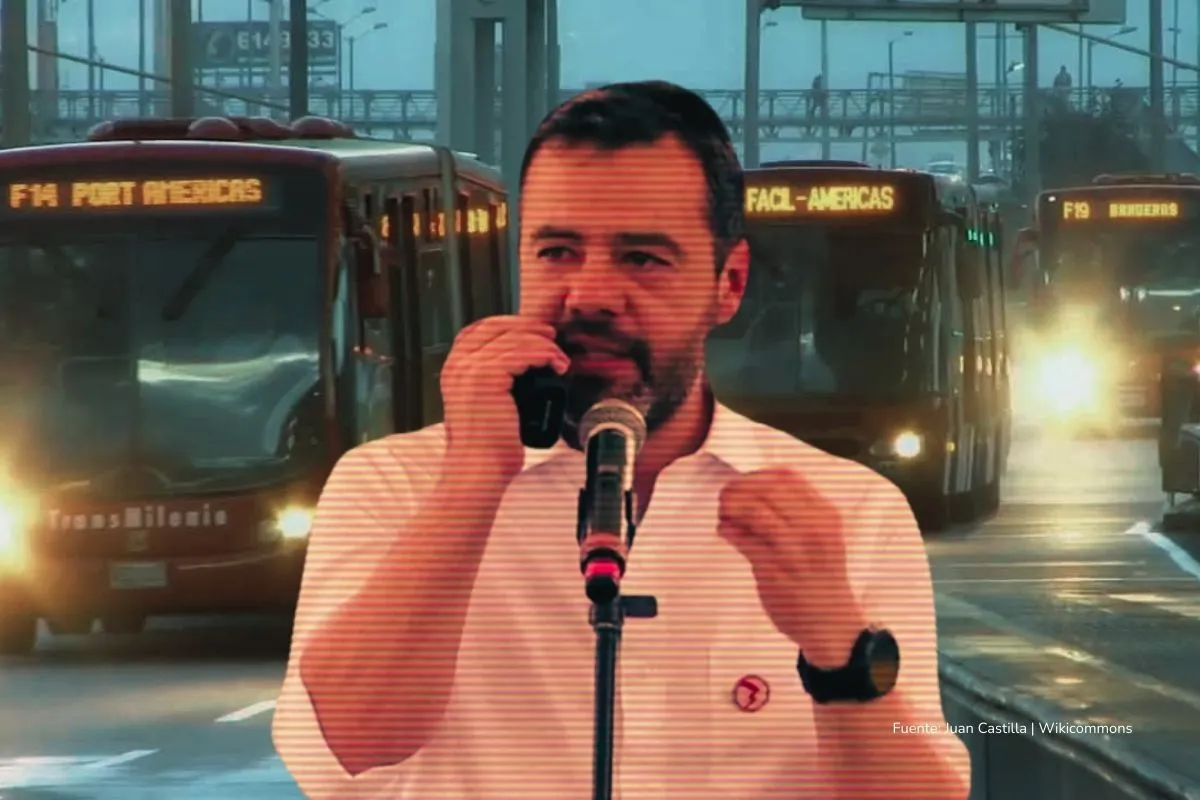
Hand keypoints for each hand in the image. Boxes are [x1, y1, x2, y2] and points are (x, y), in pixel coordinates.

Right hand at [441, 315, 569, 483]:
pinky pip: (522, 353)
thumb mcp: (485, 406)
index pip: (481, 329)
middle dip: (530, 328)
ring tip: (560, 361)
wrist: (477, 470)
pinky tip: (557, 364)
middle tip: (554, 339)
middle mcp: (457, 364)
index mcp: (453, 368)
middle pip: (497, 327)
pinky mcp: (486, 378)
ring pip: (514, 339)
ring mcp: (469, 369)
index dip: (511, 325)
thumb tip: (524, 367)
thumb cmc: (487, 446)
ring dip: (544, 345)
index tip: (537, 333)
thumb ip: (494, 383)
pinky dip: (544, 354)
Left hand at [717, 466, 868, 666]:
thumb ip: (795, 513)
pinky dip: (728, 530)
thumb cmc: (821, 578)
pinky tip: (725, 531)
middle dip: (739, 487)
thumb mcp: (821, 537)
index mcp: (826, 515)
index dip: (758, 475)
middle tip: (725, 496)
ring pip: (754, 510)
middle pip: (767, 488)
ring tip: (723, 513)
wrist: (832, 625)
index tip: (743, 483)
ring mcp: (794, 549)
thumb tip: (754, 488)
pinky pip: (744, 540)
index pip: (787, 476)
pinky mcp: (774, 570)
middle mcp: (813, 528)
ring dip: (731, 506)